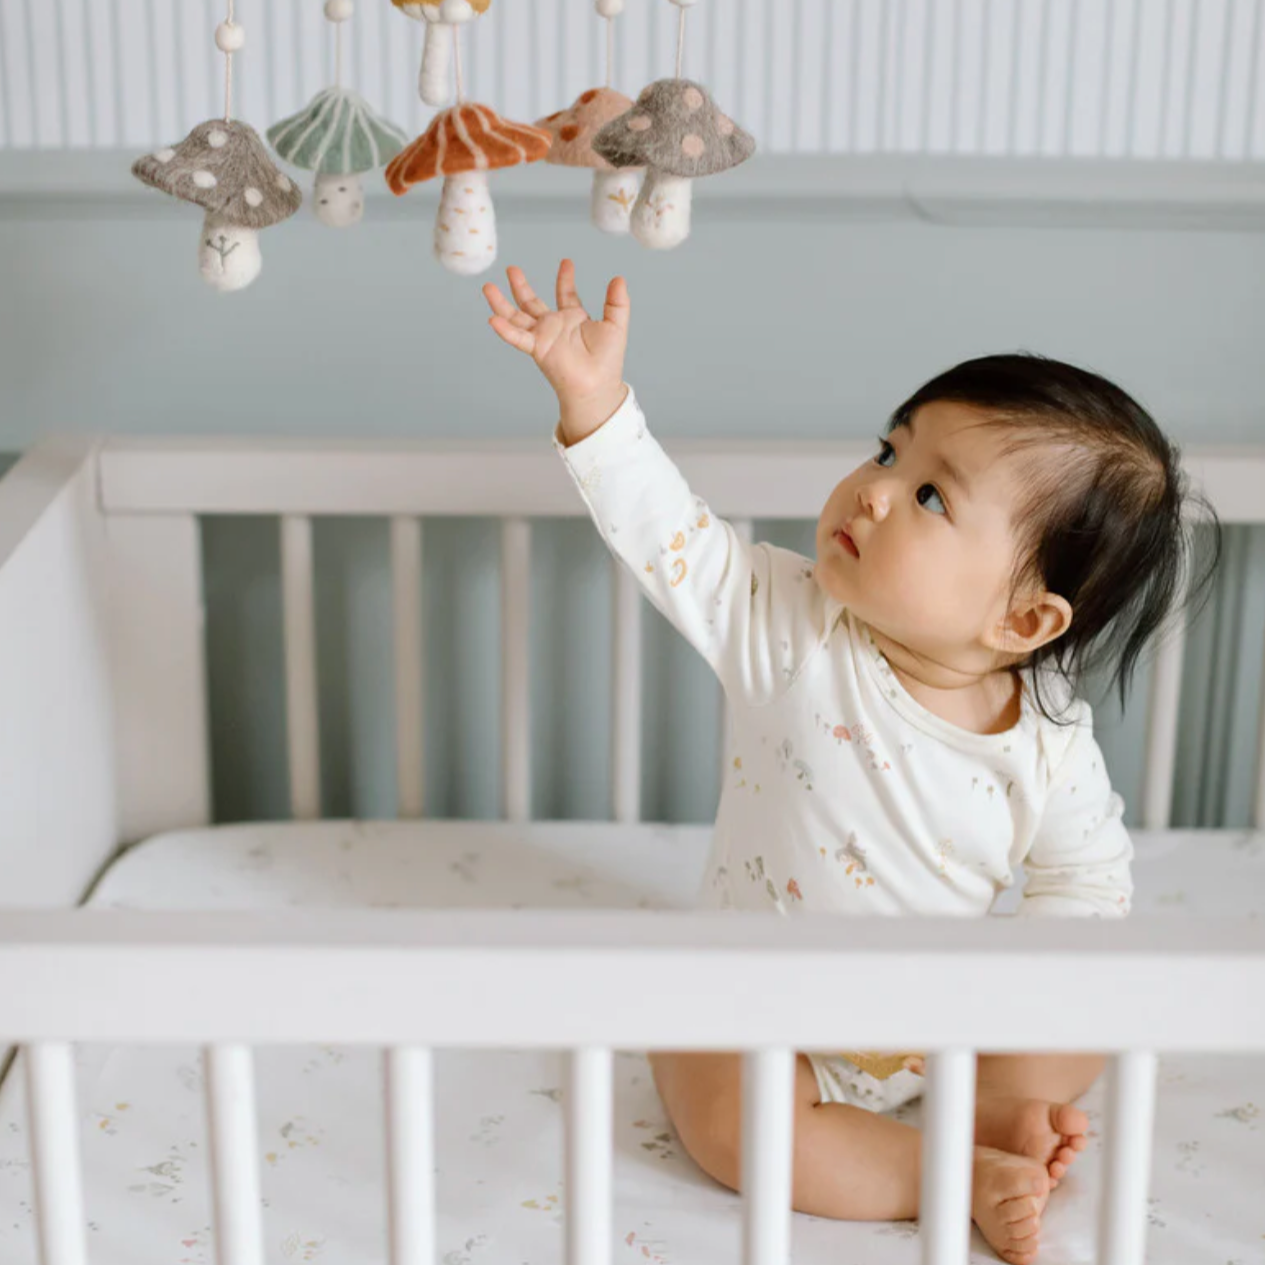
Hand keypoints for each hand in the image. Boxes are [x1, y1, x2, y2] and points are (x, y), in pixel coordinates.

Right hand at [483, 260, 629, 443]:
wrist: (597, 384)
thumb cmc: (607, 361)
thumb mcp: (615, 325)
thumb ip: (617, 302)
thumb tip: (619, 279)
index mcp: (574, 320)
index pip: (566, 295)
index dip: (565, 279)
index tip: (566, 262)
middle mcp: (555, 327)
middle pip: (532, 303)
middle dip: (521, 286)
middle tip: (512, 269)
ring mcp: (543, 337)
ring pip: (517, 317)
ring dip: (502, 304)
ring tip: (488, 287)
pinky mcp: (537, 348)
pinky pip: (518, 337)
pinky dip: (505, 330)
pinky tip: (493, 319)